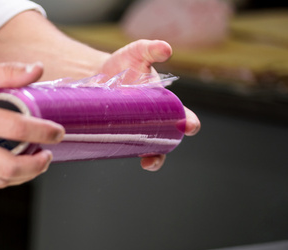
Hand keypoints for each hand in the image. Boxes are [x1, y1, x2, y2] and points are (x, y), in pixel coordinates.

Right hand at [0, 62, 64, 187]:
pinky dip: (4, 175)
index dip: (44, 133)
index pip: (17, 130)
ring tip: (33, 161)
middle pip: (10, 168)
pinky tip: (11, 163)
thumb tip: (37, 70)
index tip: (57, 132)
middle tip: (47, 155)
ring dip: (23, 175)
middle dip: (37, 165)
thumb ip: (5, 73)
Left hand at [98, 39, 200, 170]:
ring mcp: (137, 129)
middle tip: (164, 149)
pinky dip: (127, 153)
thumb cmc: (124, 63)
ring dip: (153, 159)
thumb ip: (151, 49)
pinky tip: (121, 154)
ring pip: (150, 149)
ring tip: (148, 162)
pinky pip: (126, 148)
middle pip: (168, 138)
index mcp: (165, 102)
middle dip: (170, 145)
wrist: (98, 73)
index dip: (188, 123)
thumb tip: (166, 49)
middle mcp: (154, 119)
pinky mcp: (119, 134)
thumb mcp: (138, 52)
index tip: (189, 126)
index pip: (183, 116)